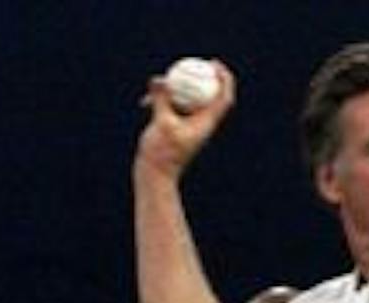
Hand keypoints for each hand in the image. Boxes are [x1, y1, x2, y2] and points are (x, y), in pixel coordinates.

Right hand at [137, 59, 235, 179]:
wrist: (155, 175)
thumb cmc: (162, 153)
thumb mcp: (161, 123)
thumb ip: (161, 100)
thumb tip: (159, 79)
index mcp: (206, 123)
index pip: (223, 97)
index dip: (224, 78)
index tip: (214, 64)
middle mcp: (201, 123)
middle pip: (209, 95)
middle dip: (204, 77)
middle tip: (195, 62)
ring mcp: (188, 126)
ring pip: (188, 101)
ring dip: (177, 89)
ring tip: (162, 80)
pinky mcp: (175, 129)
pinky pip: (172, 109)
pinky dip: (161, 102)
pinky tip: (144, 102)